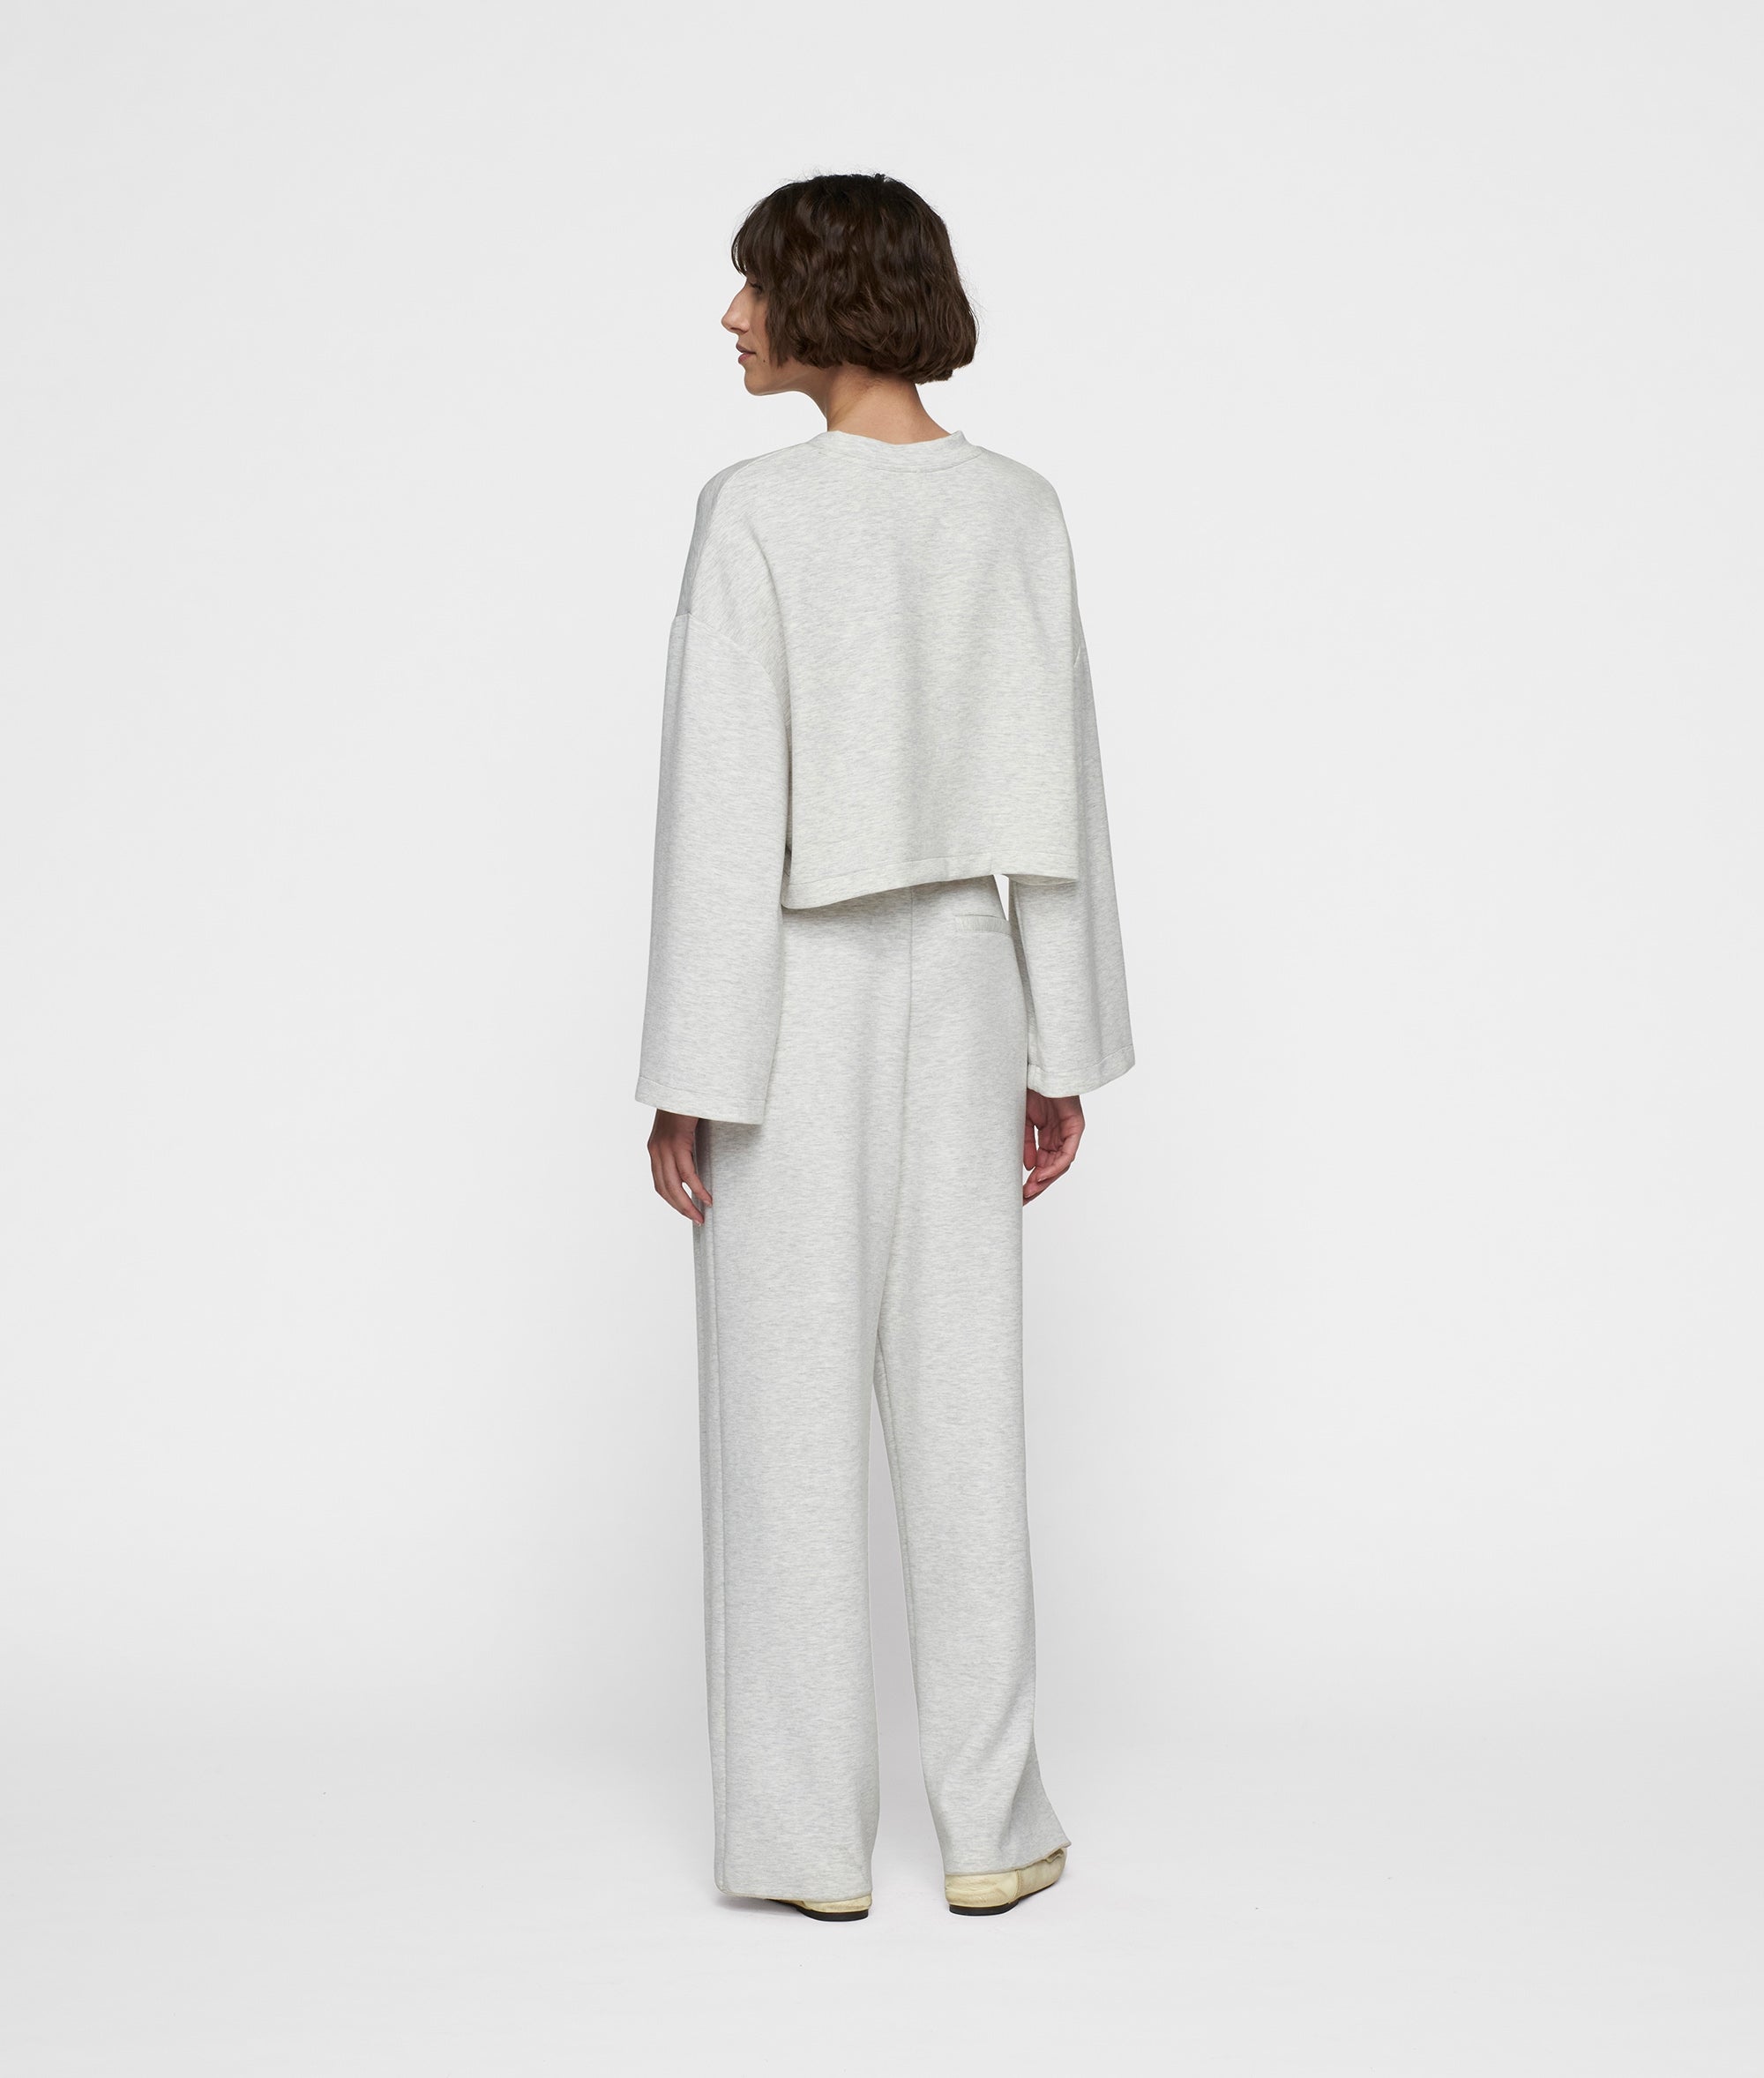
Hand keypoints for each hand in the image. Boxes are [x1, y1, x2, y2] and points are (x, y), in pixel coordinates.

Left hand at [649, 1109, 710, 1223]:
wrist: (683, 1081)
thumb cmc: (688, 1104)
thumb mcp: (682, 1128)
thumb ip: (685, 1143)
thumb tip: (697, 1156)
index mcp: (655, 1148)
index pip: (660, 1183)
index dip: (672, 1200)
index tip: (686, 1210)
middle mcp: (656, 1150)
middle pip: (665, 1189)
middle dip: (680, 1208)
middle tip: (696, 1220)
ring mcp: (665, 1147)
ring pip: (674, 1185)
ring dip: (687, 1204)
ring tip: (701, 1216)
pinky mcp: (677, 1142)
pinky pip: (687, 1173)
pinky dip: (697, 1189)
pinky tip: (707, 1198)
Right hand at [1023, 1091, 1083, 1202]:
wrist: (1039, 1068)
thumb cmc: (1031, 1089)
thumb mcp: (1023, 1121)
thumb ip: (1027, 1144)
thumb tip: (1029, 1167)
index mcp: (1048, 1134)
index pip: (1043, 1163)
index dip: (1032, 1179)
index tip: (1019, 1192)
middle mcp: (1061, 1135)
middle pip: (1052, 1168)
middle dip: (1038, 1185)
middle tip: (1024, 1199)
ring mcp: (1069, 1132)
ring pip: (1060, 1165)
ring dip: (1046, 1180)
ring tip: (1030, 1190)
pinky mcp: (1076, 1127)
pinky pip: (1067, 1153)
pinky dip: (1054, 1166)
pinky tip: (1040, 1174)